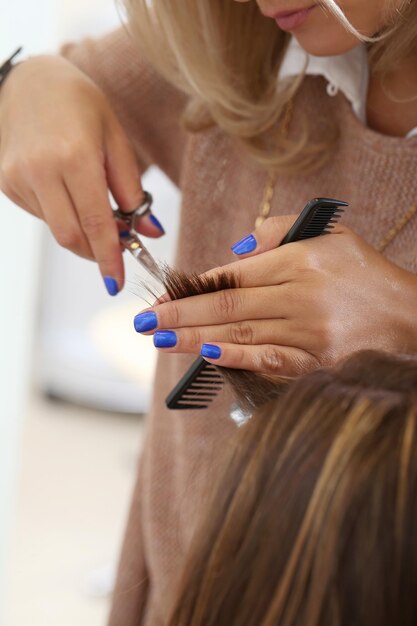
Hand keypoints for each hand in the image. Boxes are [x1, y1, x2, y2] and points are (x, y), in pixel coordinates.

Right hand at [0, 55, 164, 294]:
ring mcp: (17, 177)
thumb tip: (150, 233)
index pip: (95, 224)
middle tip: (114, 247)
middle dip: (96, 252)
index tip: (116, 283)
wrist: (28, 80)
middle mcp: (40, 170)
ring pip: (56, 229)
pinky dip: (61, 214)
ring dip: (80, 230)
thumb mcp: (116, 139)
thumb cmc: (79, 104)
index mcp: (74, 157)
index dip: (109, 258)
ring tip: (89, 199)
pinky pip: (41, 215)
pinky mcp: (6, 182)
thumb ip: (132, 190)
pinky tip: (64, 187)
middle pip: (71, 237)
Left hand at [133, 215, 416, 376]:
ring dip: (193, 337)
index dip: (194, 287)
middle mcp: (300, 295)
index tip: (163, 296)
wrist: (412, 319)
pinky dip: (236, 358)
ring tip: (159, 339)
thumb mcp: (331, 234)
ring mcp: (308, 332)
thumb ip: (280, 230)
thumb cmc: (366, 276)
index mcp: (300, 260)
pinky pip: (270, 360)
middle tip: (142, 321)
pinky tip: (205, 356)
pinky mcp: (318, 363)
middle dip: (178, 313)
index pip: (234, 274)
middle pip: (227, 305)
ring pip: (240, 333)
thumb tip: (234, 249)